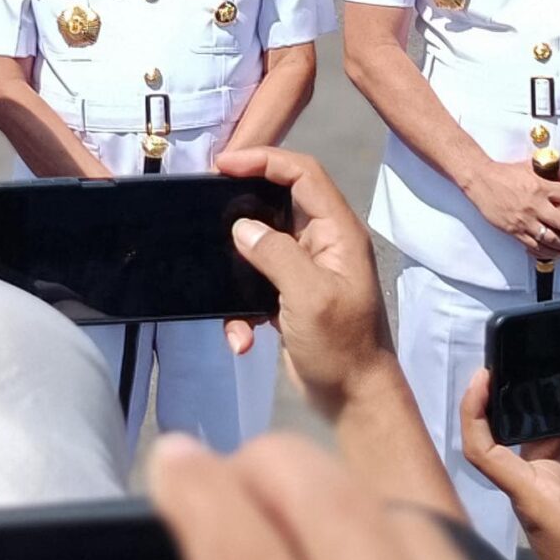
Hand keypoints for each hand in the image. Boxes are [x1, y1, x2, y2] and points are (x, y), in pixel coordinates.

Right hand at [215, 147, 390, 408]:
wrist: (353, 400)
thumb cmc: (342, 346)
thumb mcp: (309, 296)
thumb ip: (276, 254)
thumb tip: (242, 227)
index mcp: (338, 233)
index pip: (303, 173)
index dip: (265, 159)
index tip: (224, 164)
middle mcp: (323, 244)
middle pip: (278, 202)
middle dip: (241, 206)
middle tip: (206, 206)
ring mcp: (306, 270)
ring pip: (259, 246)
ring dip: (236, 270)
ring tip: (221, 288)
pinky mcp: (290, 296)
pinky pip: (254, 285)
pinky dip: (242, 309)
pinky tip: (242, 337)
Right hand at [460, 156, 559, 259]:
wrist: (480, 179)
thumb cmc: (505, 173)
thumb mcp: (531, 167)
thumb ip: (557, 172)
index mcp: (541, 187)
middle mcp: (535, 205)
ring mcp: (525, 219)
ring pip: (551, 237)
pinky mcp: (514, 229)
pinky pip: (533, 245)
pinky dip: (545, 250)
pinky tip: (553, 251)